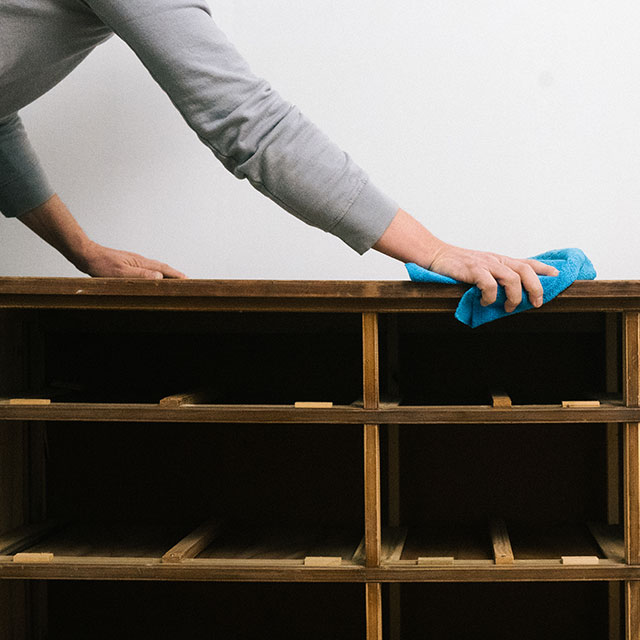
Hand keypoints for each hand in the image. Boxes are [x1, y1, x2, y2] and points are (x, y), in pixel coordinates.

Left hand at [18, 194, 185, 278]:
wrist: (86, 253)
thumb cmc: (100, 265)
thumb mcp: (120, 273)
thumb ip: (140, 275)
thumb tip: (160, 276)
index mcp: (141, 263)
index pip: (164, 269)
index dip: (177, 276)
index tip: (188, 280)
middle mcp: (140, 261)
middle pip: (163, 267)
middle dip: (175, 274)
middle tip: (186, 280)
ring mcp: (134, 261)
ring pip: (156, 267)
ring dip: (167, 273)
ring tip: (174, 278)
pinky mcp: (128, 263)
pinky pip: (148, 268)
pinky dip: (156, 272)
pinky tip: (153, 276)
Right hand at [428, 242, 557, 310]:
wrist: (437, 255)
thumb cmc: (457, 265)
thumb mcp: (482, 266)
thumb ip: (495, 275)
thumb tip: (508, 292)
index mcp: (500, 260)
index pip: (527, 262)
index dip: (544, 269)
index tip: (556, 276)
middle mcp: (496, 261)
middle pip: (526, 271)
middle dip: (535, 288)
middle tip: (535, 303)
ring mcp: (486, 265)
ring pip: (512, 279)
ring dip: (514, 297)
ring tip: (507, 307)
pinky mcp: (473, 270)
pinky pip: (489, 285)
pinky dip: (490, 297)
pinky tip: (483, 302)